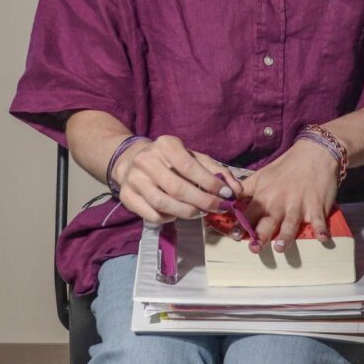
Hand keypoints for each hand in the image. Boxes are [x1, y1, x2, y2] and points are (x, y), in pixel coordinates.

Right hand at [113, 135, 244, 223]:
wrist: (132, 160)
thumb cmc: (170, 160)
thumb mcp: (194, 158)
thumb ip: (217, 172)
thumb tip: (237, 190)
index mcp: (165, 145)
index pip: (190, 167)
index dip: (210, 183)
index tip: (228, 195)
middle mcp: (146, 160)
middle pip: (177, 188)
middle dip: (202, 202)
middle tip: (218, 208)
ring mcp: (134, 179)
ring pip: (163, 204)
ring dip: (187, 212)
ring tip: (199, 213)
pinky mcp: (126, 196)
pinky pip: (152, 215)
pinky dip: (169, 218)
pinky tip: (177, 213)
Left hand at [240, 139, 338, 252]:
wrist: (314, 154)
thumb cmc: (286, 166)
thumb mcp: (261, 175)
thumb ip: (245, 189)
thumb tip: (228, 200)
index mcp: (265, 196)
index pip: (250, 213)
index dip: (241, 225)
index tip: (233, 236)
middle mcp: (280, 203)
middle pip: (268, 222)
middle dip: (261, 235)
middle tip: (254, 249)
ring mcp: (299, 205)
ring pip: (291, 224)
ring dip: (286, 236)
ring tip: (280, 248)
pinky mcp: (317, 206)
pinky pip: (319, 220)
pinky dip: (321, 229)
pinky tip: (323, 238)